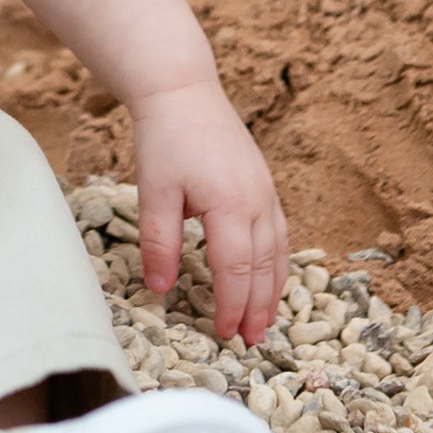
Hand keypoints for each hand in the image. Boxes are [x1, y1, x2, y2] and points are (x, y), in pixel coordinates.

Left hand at [131, 80, 288, 346]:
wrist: (183, 90)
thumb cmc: (165, 139)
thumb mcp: (153, 191)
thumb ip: (159, 242)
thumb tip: (160, 290)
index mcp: (229, 205)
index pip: (235, 271)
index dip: (231, 306)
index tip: (224, 334)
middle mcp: (257, 201)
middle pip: (263, 267)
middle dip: (259, 308)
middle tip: (252, 342)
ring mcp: (266, 191)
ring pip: (278, 252)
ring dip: (273, 290)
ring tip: (266, 321)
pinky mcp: (264, 184)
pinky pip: (279, 233)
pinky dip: (276, 262)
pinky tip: (268, 277)